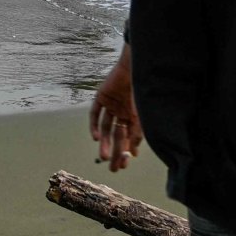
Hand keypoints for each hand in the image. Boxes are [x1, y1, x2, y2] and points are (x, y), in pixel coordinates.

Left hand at [90, 45, 143, 172]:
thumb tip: (133, 153)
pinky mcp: (101, 97)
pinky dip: (94, 125)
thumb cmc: (142, 90)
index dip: (125, 151)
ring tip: (102, 156)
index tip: (123, 165)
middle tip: (111, 167)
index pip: (127, 138)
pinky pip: (95, 113)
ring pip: (104, 127)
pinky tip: (95, 138)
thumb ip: (137, 133)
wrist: (134, 68)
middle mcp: (120, 112)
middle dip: (114, 151)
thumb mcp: (141, 115)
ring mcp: (110, 105)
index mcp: (132, 116)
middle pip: (115, 135)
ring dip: (103, 142)